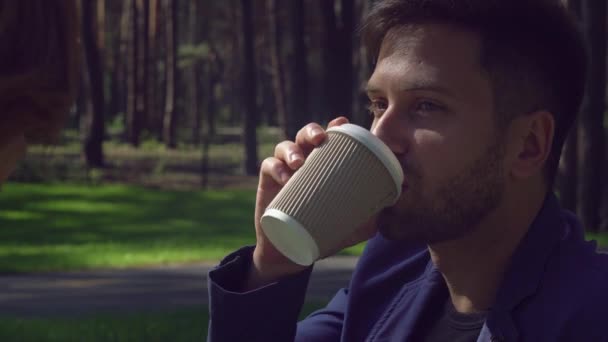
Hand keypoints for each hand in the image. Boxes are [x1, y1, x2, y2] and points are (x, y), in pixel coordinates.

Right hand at [246, 117, 377, 288]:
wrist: (289, 252)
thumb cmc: (320, 231)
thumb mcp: (347, 225)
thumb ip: (368, 217)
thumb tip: (390, 208)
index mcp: (324, 165)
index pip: (330, 139)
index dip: (335, 126)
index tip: (343, 122)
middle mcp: (305, 162)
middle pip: (306, 135)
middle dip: (313, 131)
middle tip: (320, 139)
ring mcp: (285, 170)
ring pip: (286, 146)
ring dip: (292, 149)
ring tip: (299, 163)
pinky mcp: (268, 182)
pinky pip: (269, 165)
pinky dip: (276, 167)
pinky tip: (284, 177)